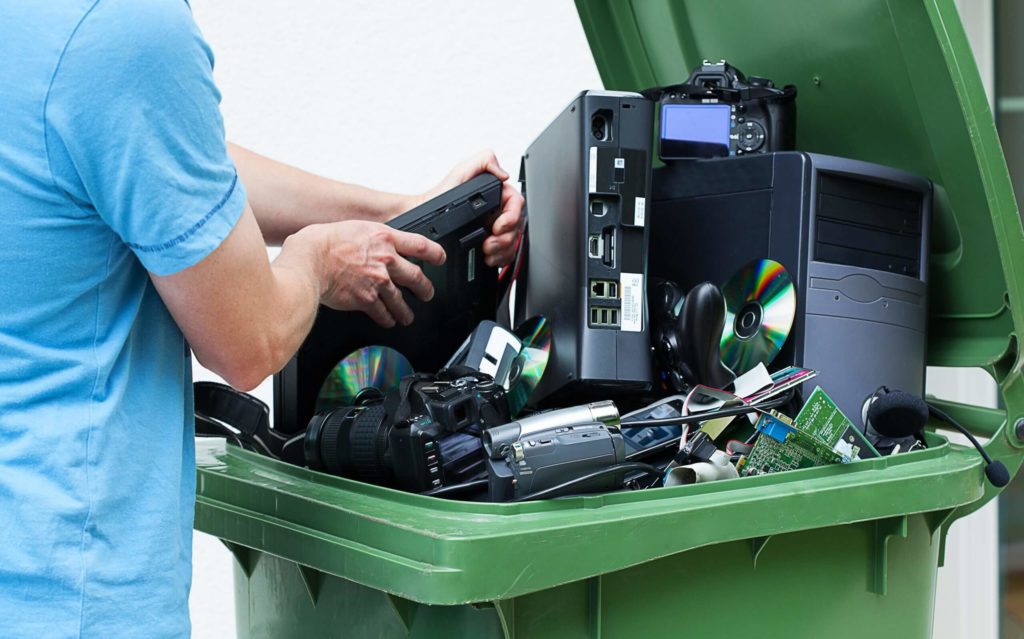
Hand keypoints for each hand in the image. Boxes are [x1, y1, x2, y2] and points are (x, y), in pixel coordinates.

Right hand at [290, 220, 445, 326]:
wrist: (310, 260)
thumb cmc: (324, 242)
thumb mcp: (354, 228)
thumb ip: (371, 239)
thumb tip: (375, 245)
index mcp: (384, 238)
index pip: (420, 244)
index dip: (435, 253)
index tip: (440, 258)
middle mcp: (385, 259)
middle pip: (417, 276)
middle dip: (425, 288)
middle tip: (427, 293)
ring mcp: (378, 280)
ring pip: (401, 300)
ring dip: (406, 311)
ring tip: (408, 316)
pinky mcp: (366, 299)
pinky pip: (382, 312)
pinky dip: (387, 319)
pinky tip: (388, 321)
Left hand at [420, 150, 524, 266]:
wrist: (426, 219)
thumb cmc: (441, 197)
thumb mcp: (462, 172)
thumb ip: (485, 162)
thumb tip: (504, 175)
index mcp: (497, 194)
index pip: (517, 205)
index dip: (511, 218)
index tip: (497, 226)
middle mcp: (499, 210)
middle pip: (517, 227)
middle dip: (505, 238)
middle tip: (489, 242)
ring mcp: (495, 228)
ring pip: (513, 242)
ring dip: (502, 250)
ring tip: (487, 251)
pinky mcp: (491, 243)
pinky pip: (505, 253)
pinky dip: (499, 258)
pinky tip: (487, 256)